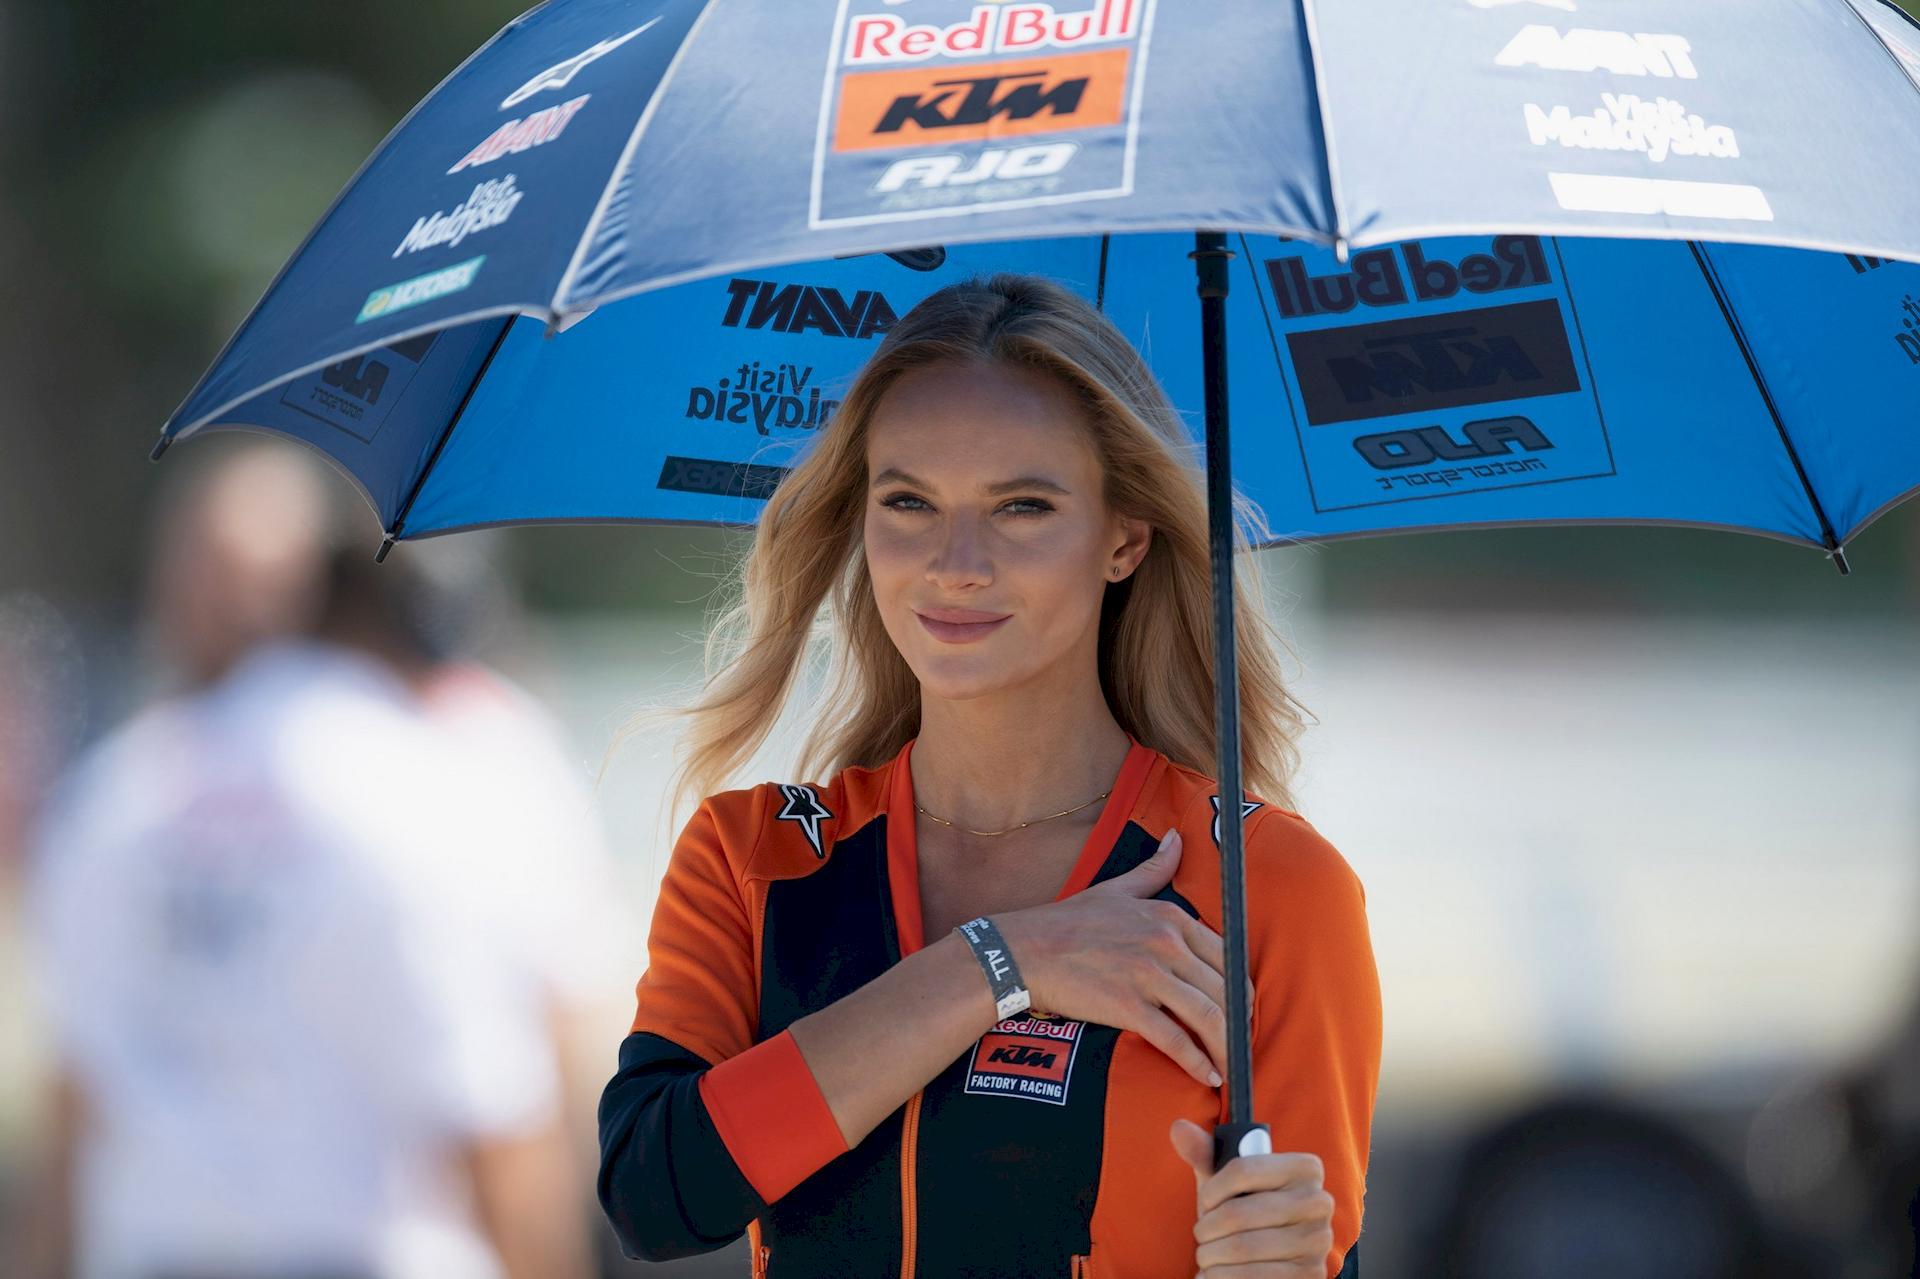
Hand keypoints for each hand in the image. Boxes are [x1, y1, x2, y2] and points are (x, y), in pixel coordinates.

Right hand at [995, 828, 1240, 1087]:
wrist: (1021, 951)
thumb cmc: (1065, 923)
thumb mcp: (1115, 889)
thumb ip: (1155, 868)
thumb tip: (1178, 839)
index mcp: (1168, 916)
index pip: (1226, 955)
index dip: (1240, 988)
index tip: (1240, 1009)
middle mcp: (1165, 942)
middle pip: (1224, 989)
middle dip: (1239, 1022)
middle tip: (1240, 1043)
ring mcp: (1147, 975)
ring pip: (1208, 1015)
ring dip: (1226, 1047)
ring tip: (1231, 1066)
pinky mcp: (1127, 1007)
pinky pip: (1175, 1039)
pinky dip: (1197, 1061)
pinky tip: (1208, 1075)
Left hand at [1170, 1119, 1335, 1277]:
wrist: (1275, 1258)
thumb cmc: (1246, 1210)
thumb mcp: (1228, 1181)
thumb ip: (1205, 1153)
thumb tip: (1179, 1128)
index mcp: (1304, 1168)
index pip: (1242, 1170)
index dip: (1212, 1190)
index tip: (1205, 1202)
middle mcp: (1318, 1202)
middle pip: (1237, 1213)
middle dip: (1207, 1229)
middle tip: (1202, 1234)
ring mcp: (1317, 1242)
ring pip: (1241, 1248)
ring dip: (1211, 1255)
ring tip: (1208, 1254)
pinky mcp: (1310, 1275)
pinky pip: (1252, 1277)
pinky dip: (1221, 1277)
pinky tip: (1217, 1273)